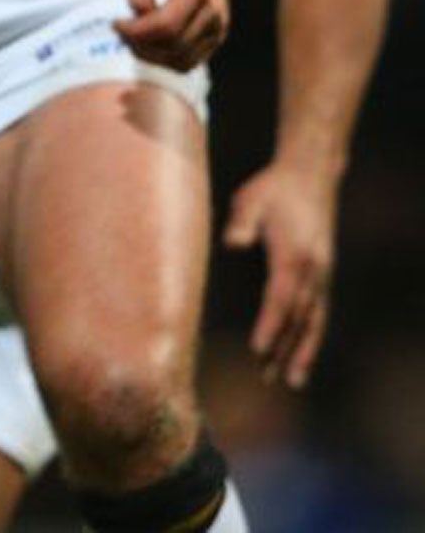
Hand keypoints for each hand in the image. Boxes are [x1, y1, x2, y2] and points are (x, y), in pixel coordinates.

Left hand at [117, 0, 230, 70]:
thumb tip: (138, 21)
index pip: (166, 27)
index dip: (135, 32)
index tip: (115, 22)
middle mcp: (214, 11)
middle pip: (173, 47)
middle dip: (139, 45)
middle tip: (121, 29)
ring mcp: (219, 26)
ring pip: (181, 62)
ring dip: (151, 56)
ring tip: (132, 36)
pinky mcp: (217, 36)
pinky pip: (189, 62)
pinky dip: (164, 59)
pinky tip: (148, 41)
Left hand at [222, 159, 337, 387]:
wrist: (310, 175)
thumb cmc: (273, 189)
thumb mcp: (250, 199)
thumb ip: (241, 223)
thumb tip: (232, 243)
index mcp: (293, 255)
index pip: (281, 298)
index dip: (270, 325)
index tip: (258, 350)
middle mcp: (313, 270)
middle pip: (298, 318)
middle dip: (284, 349)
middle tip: (268, 378)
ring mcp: (323, 274)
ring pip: (315, 321)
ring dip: (303, 351)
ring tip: (293, 381)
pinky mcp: (324, 274)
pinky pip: (320, 312)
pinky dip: (313, 335)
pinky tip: (304, 353)